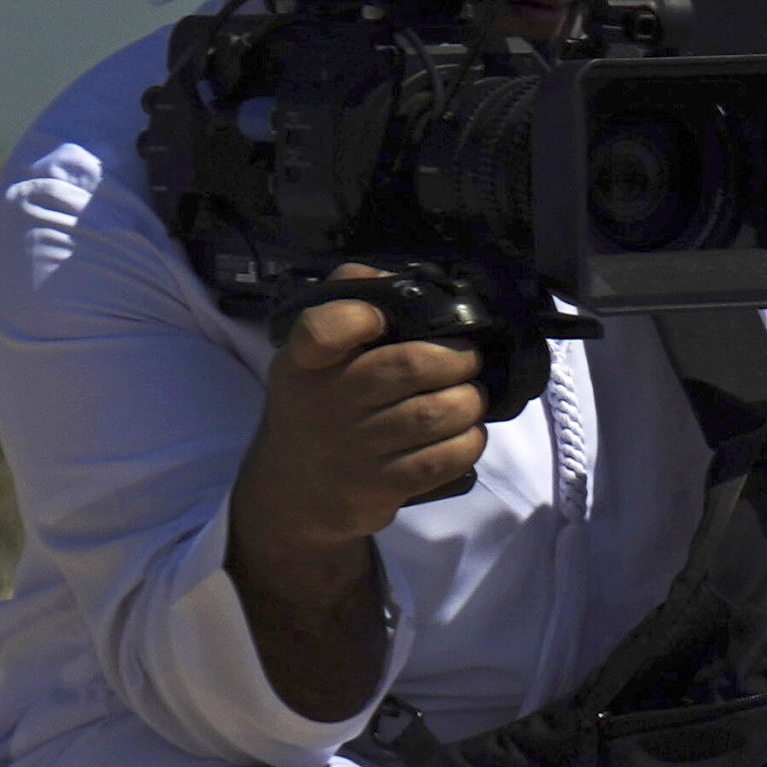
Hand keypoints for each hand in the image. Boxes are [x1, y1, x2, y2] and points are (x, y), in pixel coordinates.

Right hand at [222, 294, 484, 712]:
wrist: (296, 490)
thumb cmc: (319, 405)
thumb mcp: (312, 355)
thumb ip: (342, 302)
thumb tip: (385, 276)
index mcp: (303, 361)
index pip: (324, 328)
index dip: (360, 315)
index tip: (381, 318)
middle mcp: (325, 402)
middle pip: (409, 367)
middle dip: (456, 359)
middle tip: (468, 359)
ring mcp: (353, 447)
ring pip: (435, 414)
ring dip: (469, 402)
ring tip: (471, 397)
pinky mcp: (380, 486)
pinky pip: (442, 459)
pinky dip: (468, 442)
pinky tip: (467, 433)